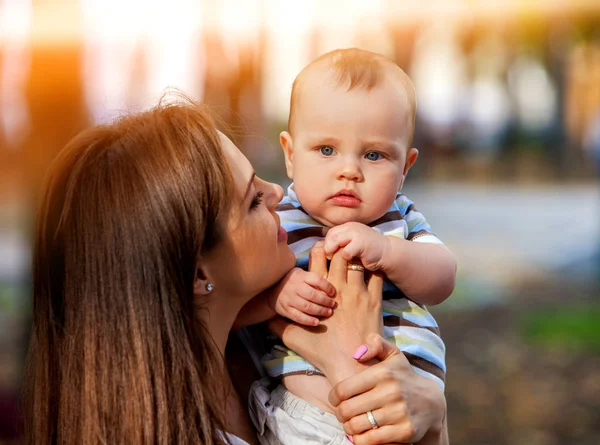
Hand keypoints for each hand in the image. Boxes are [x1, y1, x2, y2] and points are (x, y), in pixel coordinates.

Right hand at [268, 267, 335, 325]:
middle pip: (312, 295)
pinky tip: (317, 322)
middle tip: (333, 305)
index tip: (334, 293)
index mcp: (300, 276)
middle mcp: (294, 287)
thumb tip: (333, 287)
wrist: (272, 290)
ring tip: (328, 312)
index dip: (327, 286)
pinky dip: (308, 320)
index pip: (316, 280)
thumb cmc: (294, 282)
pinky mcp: (286, 310)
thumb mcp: (302, 274)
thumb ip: (314, 279)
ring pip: (306, 306)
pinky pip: (298, 317)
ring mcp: (289, 299)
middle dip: (325, 301)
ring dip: (319, 311)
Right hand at [269, 242, 383, 382]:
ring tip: (356, 259)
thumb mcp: (293, 338)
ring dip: (356, 259)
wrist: (351, 365)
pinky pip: (377, 277)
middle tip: (341, 251)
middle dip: (340, 249)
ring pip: (358, 262)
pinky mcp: (375, 301)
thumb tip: (266, 318)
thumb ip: (278, 325)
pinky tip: (372, 272)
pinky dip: (374, 271)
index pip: (318, 256)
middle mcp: (339, 287)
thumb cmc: (322, 353)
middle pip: (340, 254)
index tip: (322, 251)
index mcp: (320, 291)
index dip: (320, 249)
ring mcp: (359, 292)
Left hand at [323, 222, 390, 270]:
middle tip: (328, 257)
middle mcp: (352, 228)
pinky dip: (345, 258)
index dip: (326, 243)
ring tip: (335, 260)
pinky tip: (349, 262)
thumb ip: (341, 243)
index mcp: (348, 227)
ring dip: (332, 252)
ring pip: (336, 241)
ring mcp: (357, 235)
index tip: (327, 253)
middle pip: (331, 236)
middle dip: (327, 247)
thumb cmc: (368, 251)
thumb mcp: (353, 243)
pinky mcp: (362, 245)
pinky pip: (346, 252)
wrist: (388, 252)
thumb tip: (323, 250)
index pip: (330, 233)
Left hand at [330, 334, 446, 444]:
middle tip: (343, 413)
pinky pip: (370, 440)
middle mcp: (390, 392)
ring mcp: (398, 413)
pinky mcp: (404, 431)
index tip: (335, 399)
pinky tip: (362, 434)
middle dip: (340, 413)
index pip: (343, 389)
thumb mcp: (393, 355)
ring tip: (351, 423)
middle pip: (347, 410)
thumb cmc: (404, 378)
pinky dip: (360, 440)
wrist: (431, 403)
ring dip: (349, 427)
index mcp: (383, 373)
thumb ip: (376, 344)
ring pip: (356, 426)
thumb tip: (357, 353)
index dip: (334, 397)